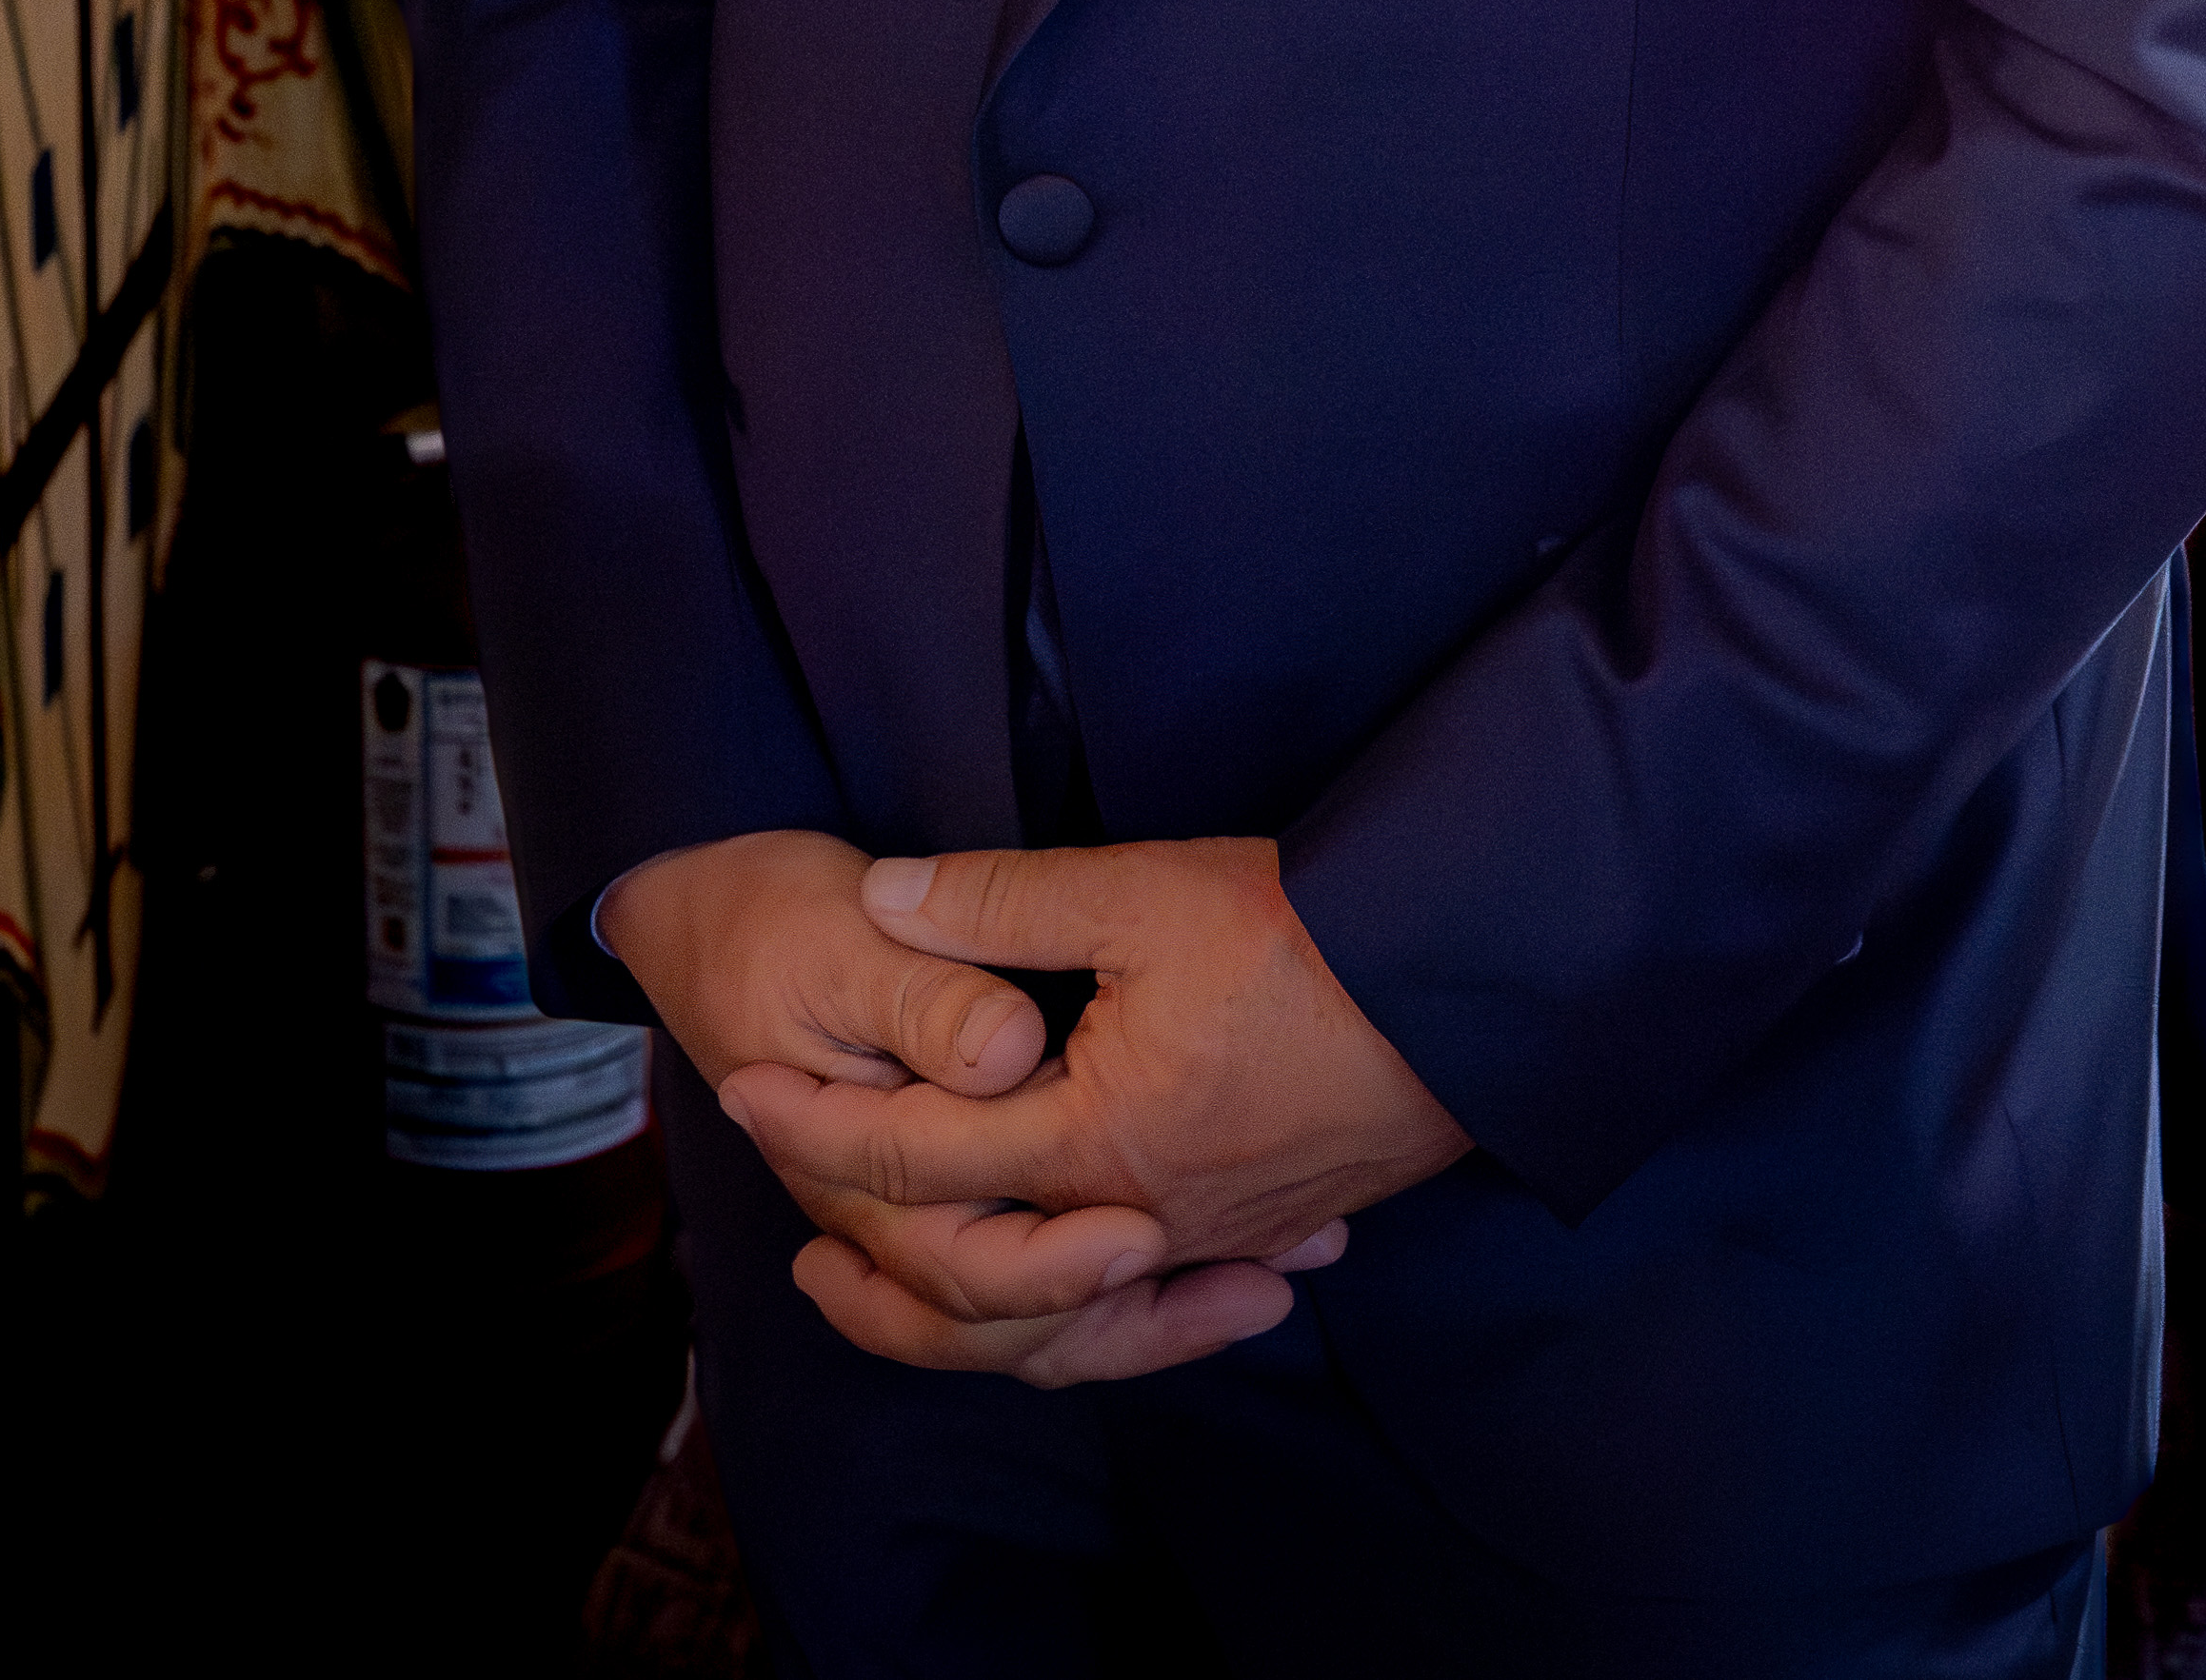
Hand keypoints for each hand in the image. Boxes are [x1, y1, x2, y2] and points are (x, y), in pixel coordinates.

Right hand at [608, 832, 1250, 1372]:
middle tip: (1255, 1286)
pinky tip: (1230, 1264)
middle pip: (1018, 1327)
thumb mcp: (841, 942)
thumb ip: (929, 1001)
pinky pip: (1050, 1282)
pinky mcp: (968, 1191)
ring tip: (1267, 1292)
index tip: (1145, 1233)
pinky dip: (1136, 1289)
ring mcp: (928, 1217)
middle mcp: (890, 1225)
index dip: (1057, 1261)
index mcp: (854, 1175)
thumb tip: (1010, 1051)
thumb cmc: (770, 920)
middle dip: (1142, 1317)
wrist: (708, 919)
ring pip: (1041, 1326)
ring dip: (1153, 1321)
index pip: (962, 1264)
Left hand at [717, 836, 1465, 1386]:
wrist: (1465, 987)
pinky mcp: (1266, 1230)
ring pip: (1065, 1310)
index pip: (918, 1148)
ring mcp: (1211, 1237)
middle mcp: (1142, 1214)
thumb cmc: (1304, 936)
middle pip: (978, 1267)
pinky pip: (1151, 1302)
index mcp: (1093, 1139)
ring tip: (909, 1289)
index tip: (740, 1096)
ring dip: (977, 1305)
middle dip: (879, 1258)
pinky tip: (1072, 1289)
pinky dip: (1089, 1311)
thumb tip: (886, 895)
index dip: (819, 1120)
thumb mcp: (1138, 893)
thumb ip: (1000, 904)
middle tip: (797, 1247)